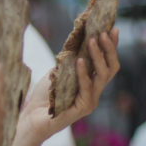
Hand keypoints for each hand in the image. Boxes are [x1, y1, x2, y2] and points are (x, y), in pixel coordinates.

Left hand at [19, 28, 119, 142]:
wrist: (31, 117)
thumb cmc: (44, 95)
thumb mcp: (58, 71)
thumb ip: (69, 60)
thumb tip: (77, 39)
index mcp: (91, 82)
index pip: (107, 62)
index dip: (112, 46)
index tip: (114, 28)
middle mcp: (95, 91)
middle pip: (111, 67)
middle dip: (109, 48)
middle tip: (103, 32)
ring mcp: (91, 101)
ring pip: (102, 75)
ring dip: (98, 56)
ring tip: (92, 40)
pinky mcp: (83, 108)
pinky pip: (87, 87)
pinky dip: (83, 72)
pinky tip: (79, 60)